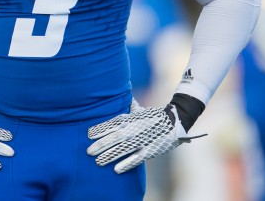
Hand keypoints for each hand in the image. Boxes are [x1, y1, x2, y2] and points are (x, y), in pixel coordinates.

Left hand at [86, 99, 203, 173]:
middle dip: (100, 145)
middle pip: (114, 138)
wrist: (176, 120)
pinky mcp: (150, 150)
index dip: (100, 129)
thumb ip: (127, 107)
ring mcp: (142, 140)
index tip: (88, 134)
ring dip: (109, 156)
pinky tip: (116, 169)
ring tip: (97, 161)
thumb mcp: (139, 110)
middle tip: (88, 151)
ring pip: (123, 149)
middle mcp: (134, 129)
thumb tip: (119, 95)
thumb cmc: (154, 116)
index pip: (112, 124)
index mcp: (130, 119)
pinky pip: (136, 158)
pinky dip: (126, 164)